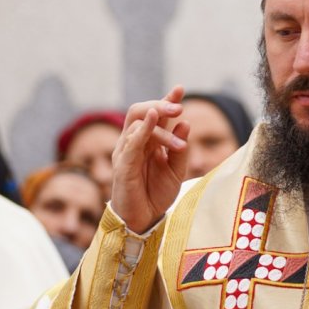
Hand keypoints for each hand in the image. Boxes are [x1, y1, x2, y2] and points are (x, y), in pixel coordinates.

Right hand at [111, 86, 190, 233]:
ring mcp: (125, 152)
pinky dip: (141, 129)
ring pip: (137, 124)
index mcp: (147, 141)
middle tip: (179, 107)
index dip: (166, 100)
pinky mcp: (122, 165)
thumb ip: (181, 148)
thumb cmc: (156, 194)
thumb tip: (186, 123)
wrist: (144, 220)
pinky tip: (151, 119)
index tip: (180, 88)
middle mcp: (134, 142)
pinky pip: (130, 142)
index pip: (154, 114)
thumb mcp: (176, 170)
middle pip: (140, 111)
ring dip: (160, 125)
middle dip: (160, 105)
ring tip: (178, 135)